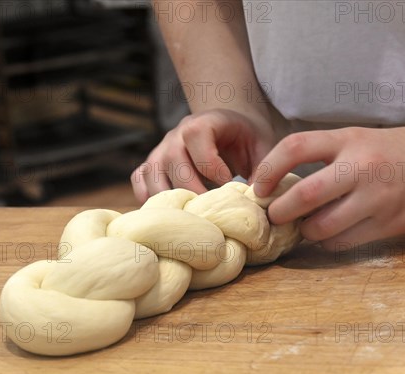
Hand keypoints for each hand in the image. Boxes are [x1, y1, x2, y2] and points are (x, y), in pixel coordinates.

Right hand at [131, 108, 274, 202]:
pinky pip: (140, 181)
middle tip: (211, 213)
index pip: (197, 139)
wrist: (231, 126)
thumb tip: (259, 201)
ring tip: (192, 219)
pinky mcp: (151, 166)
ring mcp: (160, 151)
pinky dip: (149, 199)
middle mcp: (175, 135)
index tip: (230, 184)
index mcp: (203, 122)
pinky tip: (171, 214)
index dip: (212, 166)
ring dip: (170, 201)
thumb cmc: (248, 139)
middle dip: (193, 192)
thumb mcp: (263, 148)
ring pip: (152, 176)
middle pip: (173, 163)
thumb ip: (264, 170)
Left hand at [252, 122, 404, 249]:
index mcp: (349, 139)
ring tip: (306, 228)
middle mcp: (361, 166)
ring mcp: (377, 198)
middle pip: (305, 195)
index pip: (295, 147)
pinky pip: (345, 242)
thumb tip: (284, 185)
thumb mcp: (360, 138)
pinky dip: (329, 243)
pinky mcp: (390, 224)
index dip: (269, 168)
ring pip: (323, 226)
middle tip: (274, 217)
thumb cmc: (399, 149)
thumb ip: (327, 157)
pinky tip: (330, 236)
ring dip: (305, 232)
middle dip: (281, 212)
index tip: (258, 187)